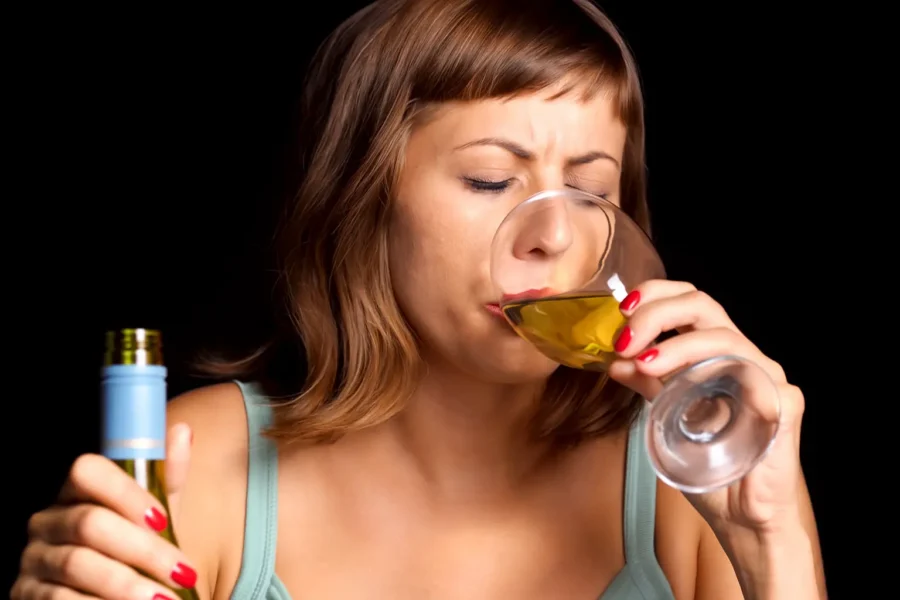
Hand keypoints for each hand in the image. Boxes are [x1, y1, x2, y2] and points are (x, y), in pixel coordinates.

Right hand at [11, 424, 195, 599]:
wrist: (116, 597)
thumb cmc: (138, 549)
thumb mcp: (156, 515)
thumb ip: (167, 476)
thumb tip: (184, 431)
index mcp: (76, 492)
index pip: (87, 471)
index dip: (125, 493)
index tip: (163, 520)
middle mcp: (47, 521)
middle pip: (90, 523)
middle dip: (144, 550)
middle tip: (184, 573)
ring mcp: (33, 560)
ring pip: (78, 564)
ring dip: (128, 585)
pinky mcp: (25, 596)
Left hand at [607, 280, 805, 533]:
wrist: (743, 516)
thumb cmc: (708, 465)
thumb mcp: (665, 417)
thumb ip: (647, 385)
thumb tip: (613, 361)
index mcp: (713, 351)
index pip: (688, 302)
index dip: (655, 296)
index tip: (621, 310)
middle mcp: (741, 354)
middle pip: (704, 305)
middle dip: (658, 313)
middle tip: (626, 338)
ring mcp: (765, 375)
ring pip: (723, 336)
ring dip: (677, 345)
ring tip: (643, 362)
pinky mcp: (784, 402)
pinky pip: (753, 374)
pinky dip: (712, 373)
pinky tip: (683, 385)